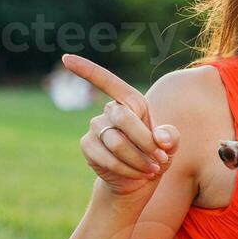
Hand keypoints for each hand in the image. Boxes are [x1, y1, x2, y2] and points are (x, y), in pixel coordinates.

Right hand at [64, 54, 179, 196]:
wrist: (139, 180)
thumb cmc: (156, 156)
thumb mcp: (171, 146)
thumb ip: (171, 137)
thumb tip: (161, 138)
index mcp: (131, 102)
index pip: (109, 82)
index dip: (88, 70)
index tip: (65, 58)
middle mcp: (110, 111)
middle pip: (123, 118)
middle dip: (145, 142)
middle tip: (161, 159)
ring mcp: (95, 127)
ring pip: (117, 143)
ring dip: (139, 160)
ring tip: (151, 169)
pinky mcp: (88, 146)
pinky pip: (107, 158)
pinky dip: (127, 170)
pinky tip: (136, 174)